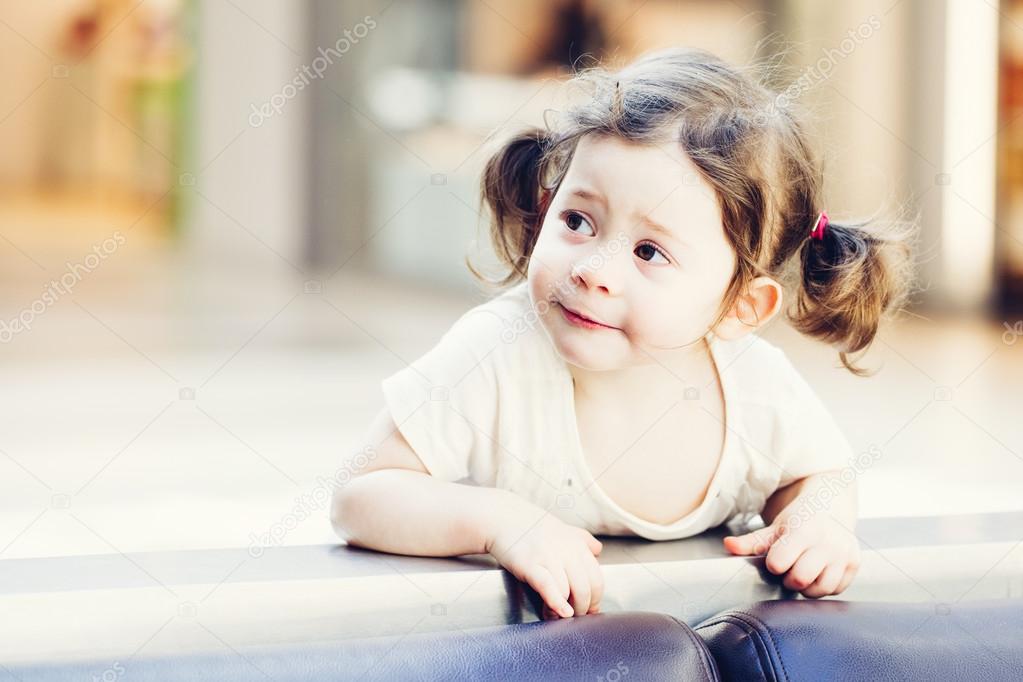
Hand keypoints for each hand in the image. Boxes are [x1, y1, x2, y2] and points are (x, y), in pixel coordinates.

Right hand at [485, 512, 603, 617]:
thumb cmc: (530, 525)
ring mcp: (548, 557)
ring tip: (556, 615)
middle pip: (586, 589)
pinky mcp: (530, 564)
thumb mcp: (562, 528)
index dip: (596, 599)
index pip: (597, 579)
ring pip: (568, 591)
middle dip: (582, 608)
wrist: (501, 518)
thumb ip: (582, 539)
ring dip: (565, 610)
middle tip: (575, 617)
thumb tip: (598, 550)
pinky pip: (548, 587)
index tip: (590, 610)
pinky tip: (558, 613)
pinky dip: (556, 603)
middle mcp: (566, 550)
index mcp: (577, 544)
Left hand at [722, 509, 860, 598]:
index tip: (777, 558)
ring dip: (808, 585)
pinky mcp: (855, 565)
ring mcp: (844, 554)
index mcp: (804, 530)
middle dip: (790, 577)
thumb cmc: (800, 519)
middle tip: (790, 566)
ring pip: (820, 589)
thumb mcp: (775, 527)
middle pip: (800, 579)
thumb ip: (752, 541)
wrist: (831, 506)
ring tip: (804, 569)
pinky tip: (819, 571)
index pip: (779, 562)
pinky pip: (836, 589)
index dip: (774, 563)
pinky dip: (825, 585)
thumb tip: (728, 546)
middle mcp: (828, 543)